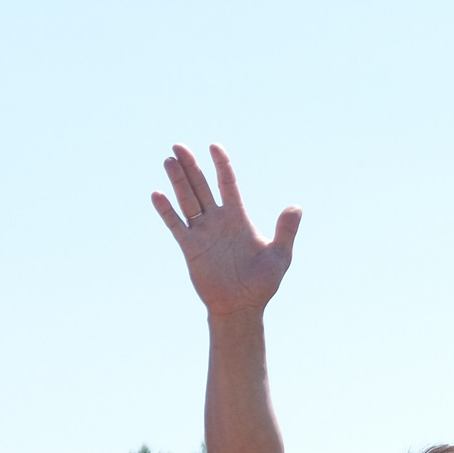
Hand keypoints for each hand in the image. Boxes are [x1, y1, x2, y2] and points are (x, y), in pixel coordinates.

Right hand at [153, 144, 301, 317]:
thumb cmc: (262, 284)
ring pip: (187, 201)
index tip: (214, 146)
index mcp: (238, 218)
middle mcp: (218, 221)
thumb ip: (286, 231)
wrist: (242, 307)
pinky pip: (177, 226)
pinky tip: (157, 195)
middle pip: (201, 187)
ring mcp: (202, 233)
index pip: (227, 184)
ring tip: (169, 160)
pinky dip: (167, 211)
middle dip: (191, 167)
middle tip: (179, 146)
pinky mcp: (190, 248)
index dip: (222, 165)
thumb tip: (296, 207)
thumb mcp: (279, 256)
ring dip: (178, 181)